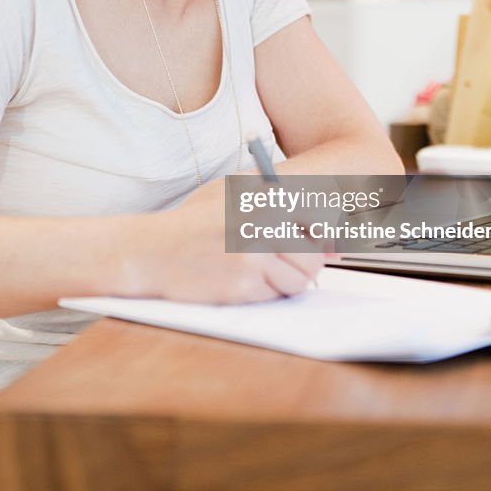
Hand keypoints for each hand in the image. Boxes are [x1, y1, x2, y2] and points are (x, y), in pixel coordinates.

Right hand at [120, 178, 326, 304]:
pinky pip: (277, 294)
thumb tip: (336, 242)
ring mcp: (255, 254)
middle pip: (315, 256)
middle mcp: (265, 221)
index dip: (320, 236)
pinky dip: (265, 292)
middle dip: (302, 264)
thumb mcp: (238, 197)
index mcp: (267, 195)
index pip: (321, 219)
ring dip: (285, 280)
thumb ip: (287, 210)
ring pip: (301, 279)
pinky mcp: (244, 283)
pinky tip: (240, 277)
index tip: (312, 242)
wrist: (153, 250)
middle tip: (275, 259)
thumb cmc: (199, 222)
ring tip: (256, 267)